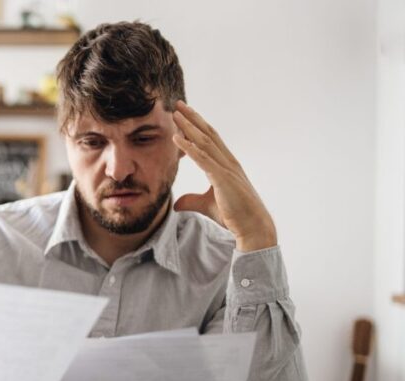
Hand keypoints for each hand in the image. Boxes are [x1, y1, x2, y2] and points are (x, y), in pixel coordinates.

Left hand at [171, 100, 277, 251]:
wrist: (253, 228)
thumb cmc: (234, 216)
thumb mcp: (206, 205)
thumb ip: (191, 201)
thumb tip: (176, 204)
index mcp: (226, 165)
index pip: (209, 140)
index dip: (196, 126)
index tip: (182, 114)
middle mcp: (228, 162)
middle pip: (207, 135)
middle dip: (192, 118)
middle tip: (177, 104)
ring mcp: (227, 169)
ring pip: (205, 142)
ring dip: (189, 127)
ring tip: (175, 114)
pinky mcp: (223, 179)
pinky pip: (203, 160)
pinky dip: (189, 147)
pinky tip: (177, 138)